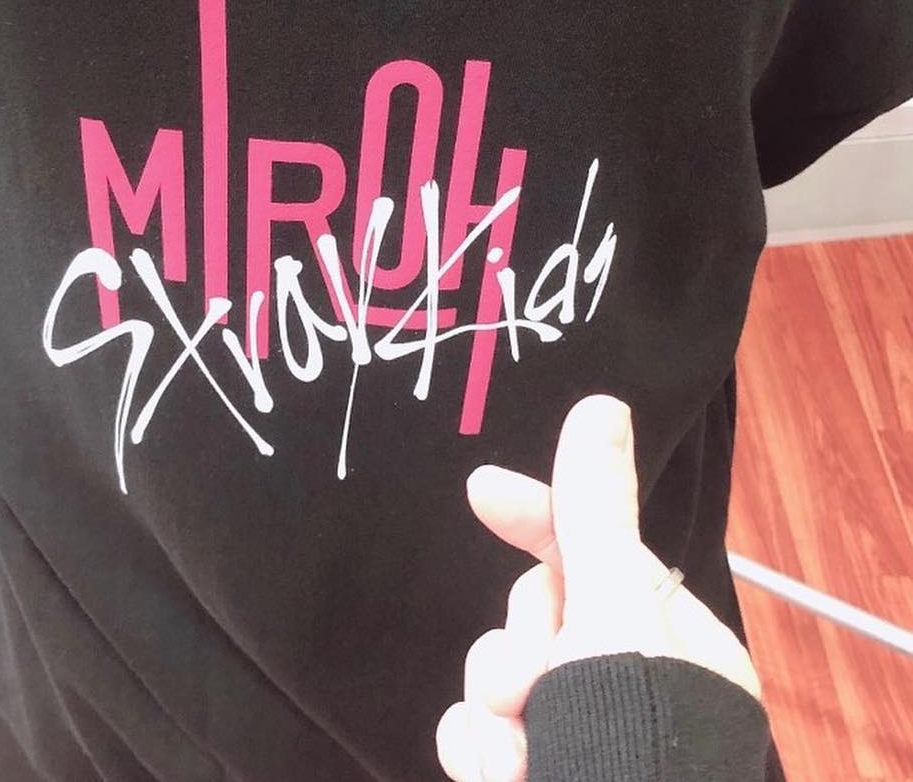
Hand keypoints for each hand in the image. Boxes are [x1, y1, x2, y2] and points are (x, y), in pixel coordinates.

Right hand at [435, 394, 762, 781]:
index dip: (538, 514)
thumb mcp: (613, 613)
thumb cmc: (632, 738)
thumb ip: (594, 512)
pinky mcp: (532, 777)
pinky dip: (482, 752)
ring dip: (495, 701)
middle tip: (536, 671)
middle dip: (521, 635)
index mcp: (672, 642)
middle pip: (537, 609)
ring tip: (518, 738)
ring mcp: (576, 737)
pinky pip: (482, 733)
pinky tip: (501, 774)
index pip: (597, 548)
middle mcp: (627, 687)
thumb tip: (601, 406)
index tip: (479, 490)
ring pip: (498, 672)